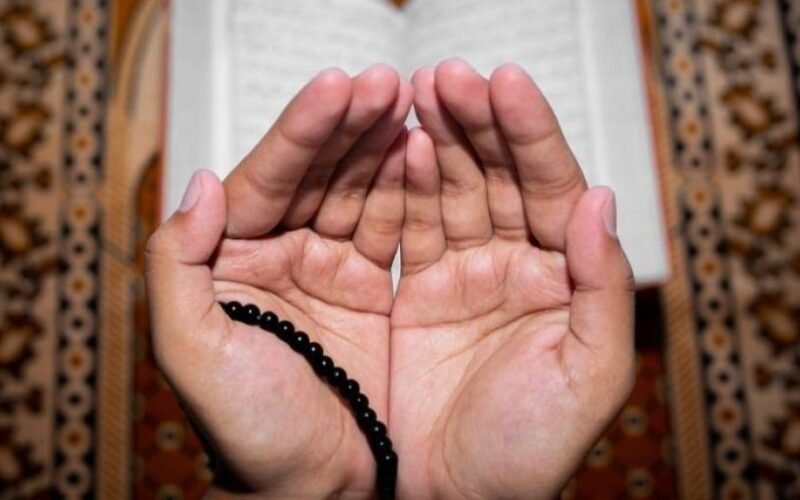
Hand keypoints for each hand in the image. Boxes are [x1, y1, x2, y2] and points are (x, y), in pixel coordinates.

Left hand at [145, 64, 411, 496]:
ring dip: (380, 145)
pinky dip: (407, 190)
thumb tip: (200, 185)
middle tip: (384, 83)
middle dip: (349, 125)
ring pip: (356, 190)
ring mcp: (327, 267)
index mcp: (232, 261)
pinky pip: (390, 226)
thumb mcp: (191, 353)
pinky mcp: (369, 287)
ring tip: (410, 103)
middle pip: (316, 173)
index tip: (337, 88)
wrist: (316, 488)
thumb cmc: (250, 433)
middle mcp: (278, 255)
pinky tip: (422, 153)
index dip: (302, 132)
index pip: (268, 178)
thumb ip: (177, 267)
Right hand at [389, 59, 635, 497]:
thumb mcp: (589, 377)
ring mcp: (464, 275)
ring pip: (452, 190)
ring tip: (417, 92)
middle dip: (476, 123)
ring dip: (437, 140)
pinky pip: (411, 226)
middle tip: (447, 76)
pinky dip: (403, 185)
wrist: (450, 497)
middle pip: (500, 176)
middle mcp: (517, 269)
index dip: (530, 134)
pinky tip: (397, 147)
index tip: (504, 83)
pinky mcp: (416, 292)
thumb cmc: (527, 453)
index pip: (553, 188)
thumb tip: (602, 200)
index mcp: (563, 281)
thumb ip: (603, 287)